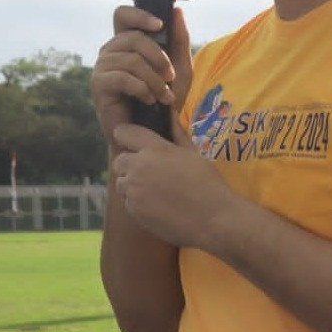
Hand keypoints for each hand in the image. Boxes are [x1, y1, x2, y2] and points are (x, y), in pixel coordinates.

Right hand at [90, 7, 193, 139]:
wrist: (152, 133)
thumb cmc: (164, 99)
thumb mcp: (179, 67)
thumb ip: (179, 39)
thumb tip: (177, 11)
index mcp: (126, 42)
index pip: (122, 15)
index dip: (139, 14)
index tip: (160, 25)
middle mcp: (110, 51)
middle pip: (133, 37)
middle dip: (158, 57)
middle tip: (170, 77)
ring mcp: (102, 67)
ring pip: (131, 60)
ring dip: (154, 79)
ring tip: (163, 95)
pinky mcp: (98, 86)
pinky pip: (123, 78)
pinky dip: (142, 89)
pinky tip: (150, 100)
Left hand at [112, 124, 237, 250]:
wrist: (213, 218)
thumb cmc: (207, 182)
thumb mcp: (193, 153)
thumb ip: (176, 133)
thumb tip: (169, 112)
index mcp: (154, 149)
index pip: (123, 133)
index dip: (127, 136)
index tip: (135, 142)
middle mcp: (138, 167)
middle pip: (119, 160)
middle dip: (130, 163)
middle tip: (149, 170)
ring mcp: (134, 191)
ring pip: (121, 183)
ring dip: (132, 184)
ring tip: (154, 189)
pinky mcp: (134, 212)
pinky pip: (127, 202)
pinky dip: (137, 202)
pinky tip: (157, 205)